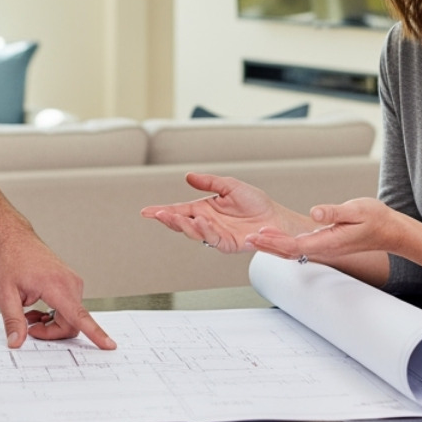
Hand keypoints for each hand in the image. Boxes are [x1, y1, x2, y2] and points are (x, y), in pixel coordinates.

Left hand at [0, 230, 115, 350]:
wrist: (14, 239)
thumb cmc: (10, 261)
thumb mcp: (4, 294)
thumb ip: (13, 320)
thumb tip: (16, 343)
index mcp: (56, 285)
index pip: (78, 316)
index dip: (95, 333)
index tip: (109, 345)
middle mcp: (70, 283)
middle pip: (71, 323)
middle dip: (51, 332)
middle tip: (28, 326)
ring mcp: (73, 282)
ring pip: (71, 317)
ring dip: (51, 322)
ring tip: (29, 313)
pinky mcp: (71, 283)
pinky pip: (70, 308)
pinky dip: (55, 314)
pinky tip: (38, 307)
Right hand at [140, 173, 312, 253]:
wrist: (275, 217)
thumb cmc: (255, 203)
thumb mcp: (229, 186)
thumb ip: (209, 182)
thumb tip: (188, 177)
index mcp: (204, 209)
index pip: (179, 210)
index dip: (163, 211)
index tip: (146, 211)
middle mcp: (207, 223)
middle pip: (182, 223)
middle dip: (168, 219)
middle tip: (157, 214)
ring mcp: (215, 234)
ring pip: (193, 232)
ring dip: (182, 225)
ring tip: (173, 217)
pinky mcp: (227, 244)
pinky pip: (212, 238)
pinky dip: (204, 230)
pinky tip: (200, 222)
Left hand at [247, 197, 404, 263]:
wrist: (390, 231)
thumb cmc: (376, 220)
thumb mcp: (356, 210)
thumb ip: (334, 212)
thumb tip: (315, 213)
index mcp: (329, 242)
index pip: (296, 245)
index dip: (275, 241)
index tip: (259, 236)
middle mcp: (324, 249)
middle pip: (290, 251)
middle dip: (268, 246)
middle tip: (247, 238)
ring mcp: (325, 248)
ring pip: (293, 251)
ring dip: (273, 246)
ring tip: (254, 238)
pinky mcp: (325, 244)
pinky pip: (300, 247)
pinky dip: (284, 243)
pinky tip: (275, 237)